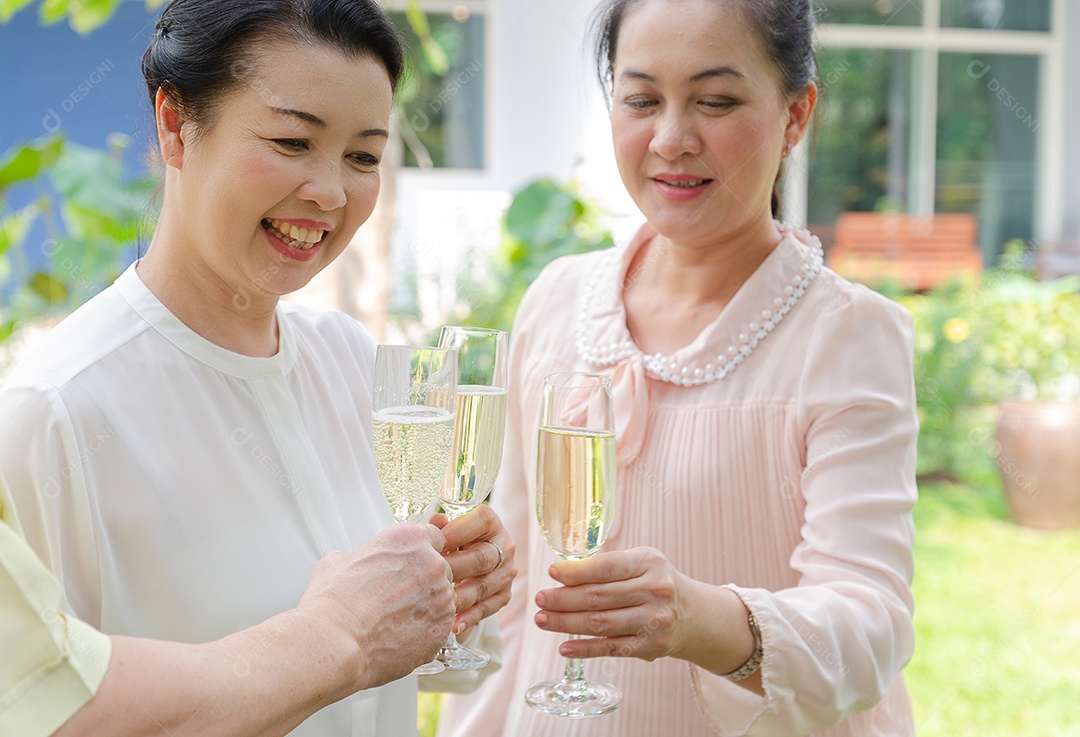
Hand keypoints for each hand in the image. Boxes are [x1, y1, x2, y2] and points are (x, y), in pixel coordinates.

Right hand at [299, 523, 454, 687]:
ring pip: (442, 599)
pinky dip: (425, 631)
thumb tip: (345, 561)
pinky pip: (440, 625)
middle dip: (423, 582)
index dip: (420, 554)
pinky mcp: (442, 627)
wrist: (336, 640)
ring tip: (395, 620)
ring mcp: (441, 596)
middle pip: (440, 569)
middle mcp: (431, 563)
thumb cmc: (334, 603)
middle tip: (397, 598)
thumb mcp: (336, 563)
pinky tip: (401, 635)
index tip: (412, 566)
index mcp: (410, 539)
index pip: (434, 537)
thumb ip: (353, 557)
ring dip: (425, 607)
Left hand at [431, 504, 516, 635]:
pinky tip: (453, 624)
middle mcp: (504, 545)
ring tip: (439, 605)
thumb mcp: (448, 529)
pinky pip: (488, 608)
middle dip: (454, 569)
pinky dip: (469, 617)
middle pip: (482, 558)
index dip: (455, 532)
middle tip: (429, 578)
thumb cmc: (454, 540)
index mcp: (490, 522)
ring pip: (484, 586)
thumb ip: (442, 527)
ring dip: (460, 598)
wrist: (470, 560)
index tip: (432, 544)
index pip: (479, 521)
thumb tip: (435, 522)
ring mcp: (507, 572)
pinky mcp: (504, 594)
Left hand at [534, 546, 685, 661]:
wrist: (693, 615)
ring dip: (566, 623)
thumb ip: (609, 565)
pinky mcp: (650, 647)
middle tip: (539, 599)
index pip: (606, 567)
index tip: (552, 573)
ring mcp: (654, 621)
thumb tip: (563, 572)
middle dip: (563, 599)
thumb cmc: (655, 582)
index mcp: (650, 563)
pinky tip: (564, 647)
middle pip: (598, 597)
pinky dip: (584, 649)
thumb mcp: (642, 562)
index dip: (576, 571)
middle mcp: (655, 591)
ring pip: (600, 623)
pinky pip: (610, 648)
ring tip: (542, 619)